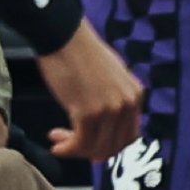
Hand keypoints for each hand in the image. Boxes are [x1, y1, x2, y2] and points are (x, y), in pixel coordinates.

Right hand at [35, 18, 142, 163]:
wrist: (65, 38)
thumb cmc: (82, 56)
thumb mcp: (111, 79)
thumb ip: (114, 101)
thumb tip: (106, 131)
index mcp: (136, 94)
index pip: (128, 137)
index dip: (107, 146)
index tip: (87, 145)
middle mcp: (128, 103)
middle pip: (113, 147)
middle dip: (89, 151)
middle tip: (68, 144)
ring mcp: (110, 109)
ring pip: (95, 148)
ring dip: (74, 149)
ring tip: (57, 139)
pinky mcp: (89, 113)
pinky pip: (79, 143)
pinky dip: (66, 148)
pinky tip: (54, 139)